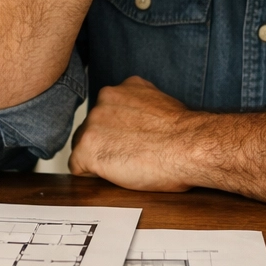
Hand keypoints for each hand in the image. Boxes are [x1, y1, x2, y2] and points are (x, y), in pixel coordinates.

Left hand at [69, 76, 199, 190]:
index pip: (104, 113)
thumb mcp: (159, 103)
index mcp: (119, 90)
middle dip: (105, 143)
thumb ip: (139, 105)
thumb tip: (137, 118)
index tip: (128, 142)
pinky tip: (113, 175)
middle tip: (129, 156)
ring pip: (83, 146)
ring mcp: (92, 124)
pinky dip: (91, 175)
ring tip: (125, 165)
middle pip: (91, 128)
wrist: (188, 146)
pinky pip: (77, 167)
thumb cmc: (182, 134)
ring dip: (98, 157)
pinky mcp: (87, 149)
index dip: (115, 132)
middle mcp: (102, 102)